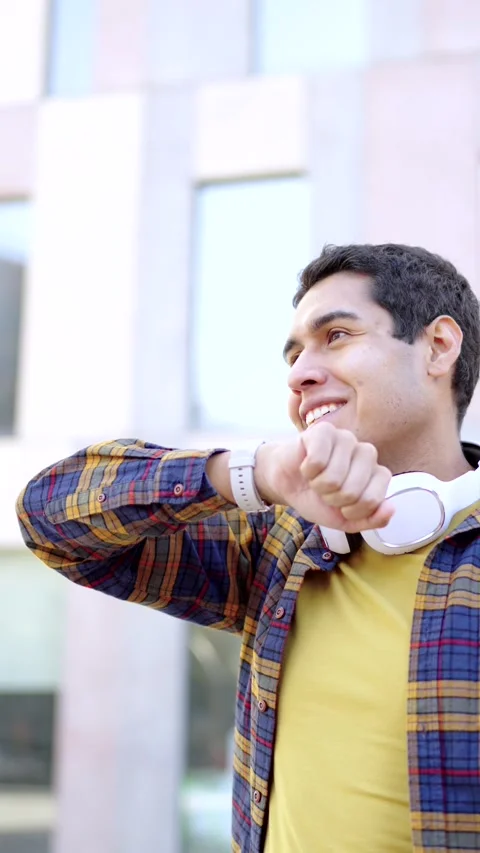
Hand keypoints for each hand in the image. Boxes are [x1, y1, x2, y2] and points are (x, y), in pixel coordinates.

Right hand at [255, 422, 393, 532]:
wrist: (288, 484)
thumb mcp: (346, 520)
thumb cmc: (319, 499)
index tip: (342, 506)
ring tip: (315, 478)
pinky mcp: (324, 430)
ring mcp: (347, 439)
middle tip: (325, 491)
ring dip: (317, 485)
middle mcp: (367, 453)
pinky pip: (317, 461)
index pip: (372, 500)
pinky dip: (307, 471)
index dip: (351, 511)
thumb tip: (391, 508)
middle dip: (332, 498)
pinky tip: (306, 465)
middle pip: (352, 491)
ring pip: (333, 477)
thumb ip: (372, 520)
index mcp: (378, 475)